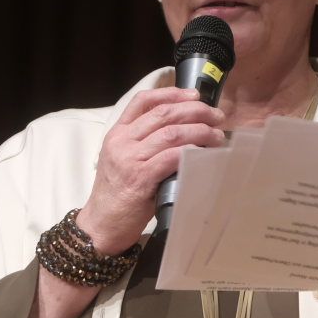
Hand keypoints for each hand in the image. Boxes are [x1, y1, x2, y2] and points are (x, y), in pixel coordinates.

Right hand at [77, 87, 224, 255]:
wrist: (101, 224)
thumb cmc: (118, 194)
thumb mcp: (123, 159)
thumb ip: (144, 142)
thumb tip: (184, 128)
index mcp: (118, 133)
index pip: (143, 101)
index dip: (172, 93)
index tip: (195, 95)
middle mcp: (122, 141)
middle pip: (163, 114)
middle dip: (195, 110)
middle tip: (216, 116)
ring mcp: (130, 159)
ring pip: (171, 133)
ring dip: (200, 131)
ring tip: (217, 136)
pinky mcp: (141, 178)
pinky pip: (171, 157)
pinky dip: (192, 152)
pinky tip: (204, 153)